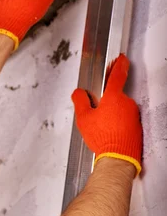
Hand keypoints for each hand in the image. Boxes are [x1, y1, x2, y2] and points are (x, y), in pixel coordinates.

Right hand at [71, 54, 141, 174]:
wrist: (119, 157)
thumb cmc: (103, 138)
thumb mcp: (84, 118)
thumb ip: (80, 101)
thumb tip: (78, 93)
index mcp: (114, 97)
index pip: (117, 75)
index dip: (119, 65)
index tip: (121, 58)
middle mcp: (127, 103)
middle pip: (116, 96)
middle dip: (107, 101)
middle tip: (97, 112)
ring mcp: (134, 115)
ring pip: (121, 109)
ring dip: (113, 114)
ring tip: (103, 128)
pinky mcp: (137, 126)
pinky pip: (126, 120)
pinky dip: (119, 124)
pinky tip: (110, 134)